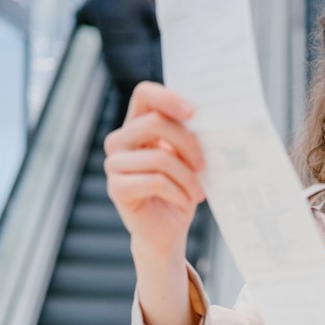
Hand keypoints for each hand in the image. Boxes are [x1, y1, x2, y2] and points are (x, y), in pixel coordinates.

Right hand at [103, 82, 206, 255]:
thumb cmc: (180, 190)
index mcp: (137, 125)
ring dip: (187, 177)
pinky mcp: (116, 188)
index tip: (194, 112)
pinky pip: (156, 181)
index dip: (168, 98)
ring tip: (197, 192)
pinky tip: (184, 201)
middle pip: (155, 123)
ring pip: (160, 157)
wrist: (168, 231)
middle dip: (188, 144)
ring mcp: (114, 164)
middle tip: (204, 166)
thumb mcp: (188, 157)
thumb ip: (189, 134)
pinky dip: (178, 192)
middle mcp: (119, 141)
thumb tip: (209, 116)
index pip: (144, 94)